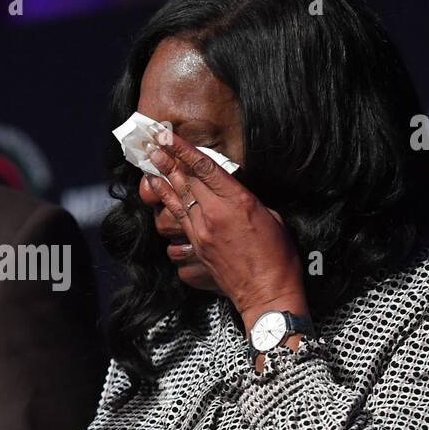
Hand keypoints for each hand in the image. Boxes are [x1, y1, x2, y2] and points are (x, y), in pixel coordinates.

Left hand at [144, 132, 307, 329]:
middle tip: (151, 144)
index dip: (183, 149)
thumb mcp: (272, 217)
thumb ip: (247, 200)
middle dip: (167, 159)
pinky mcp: (196, 249)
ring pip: (176, 200)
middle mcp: (214, 214)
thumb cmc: (278, 257)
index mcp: (237, 202)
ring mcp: (201, 233)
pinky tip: (160, 195)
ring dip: (162, 180)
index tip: (167, 135)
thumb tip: (232, 193)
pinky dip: (167, 205)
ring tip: (150, 163)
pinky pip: (177, 221)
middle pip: (185, 180)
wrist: (267, 294)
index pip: (204, 168)